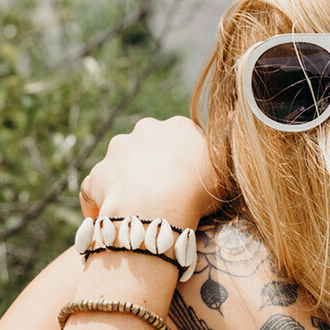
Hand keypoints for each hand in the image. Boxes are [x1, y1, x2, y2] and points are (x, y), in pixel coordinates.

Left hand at [79, 117, 221, 227]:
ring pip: (122, 164)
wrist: (156, 208)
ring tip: (137, 208)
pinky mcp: (98, 176)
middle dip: (153, 166)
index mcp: (177, 127)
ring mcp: (117, 152)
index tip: (190, 183)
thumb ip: (226, 143)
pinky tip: (106, 218)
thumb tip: (234, 111)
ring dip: (128, 181)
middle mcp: (144, 131)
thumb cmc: (197, 190)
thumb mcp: (225, 166)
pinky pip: (96, 189)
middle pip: (149, 147)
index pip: (181, 139)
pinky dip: (98, 202)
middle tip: (165, 195)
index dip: (186, 162)